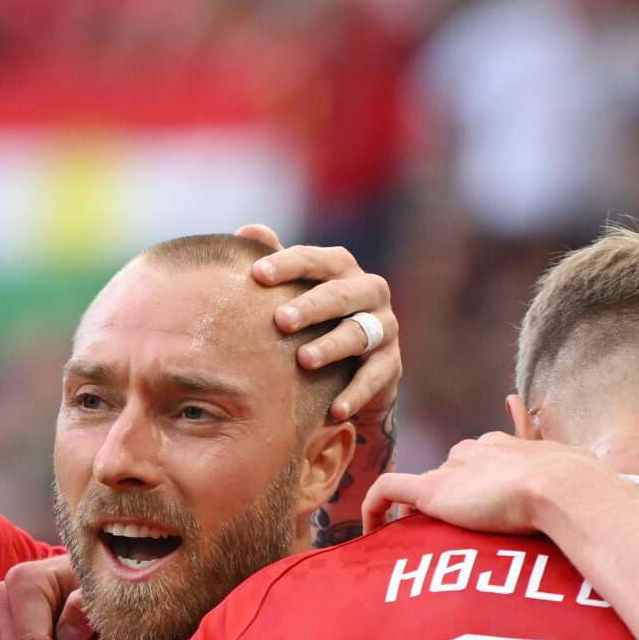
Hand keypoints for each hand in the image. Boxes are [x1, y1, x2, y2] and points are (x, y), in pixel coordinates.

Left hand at [236, 225, 401, 421]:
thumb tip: (247, 230)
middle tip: (280, 320)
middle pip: (342, 294)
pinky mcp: (391, 365)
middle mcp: (369, 293)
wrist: (357, 364)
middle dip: (312, 306)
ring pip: (359, 334)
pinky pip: (375, 378)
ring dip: (332, 347)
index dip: (288, 264)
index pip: (316, 260)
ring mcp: (384, 329)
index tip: (256, 274)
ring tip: (303, 360)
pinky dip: (355, 393)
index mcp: (342, 269)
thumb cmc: (316, 317)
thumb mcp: (297, 288)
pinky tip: (335, 409)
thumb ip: (277, 260)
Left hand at [363, 431, 621, 534]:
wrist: (566, 489)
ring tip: (410, 540)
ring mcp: (456, 467)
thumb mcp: (587, 493)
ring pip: (424, 481)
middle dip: (449, 495)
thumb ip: (587, 501)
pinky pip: (389, 489)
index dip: (479, 482)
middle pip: (453, 468)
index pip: (486, 457)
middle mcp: (479, 449)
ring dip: (417, 507)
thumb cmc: (585, 495)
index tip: (479, 507)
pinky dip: (373, 506)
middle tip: (446, 532)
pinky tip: (369, 532)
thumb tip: (613, 519)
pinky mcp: (435, 489)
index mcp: (513, 447)